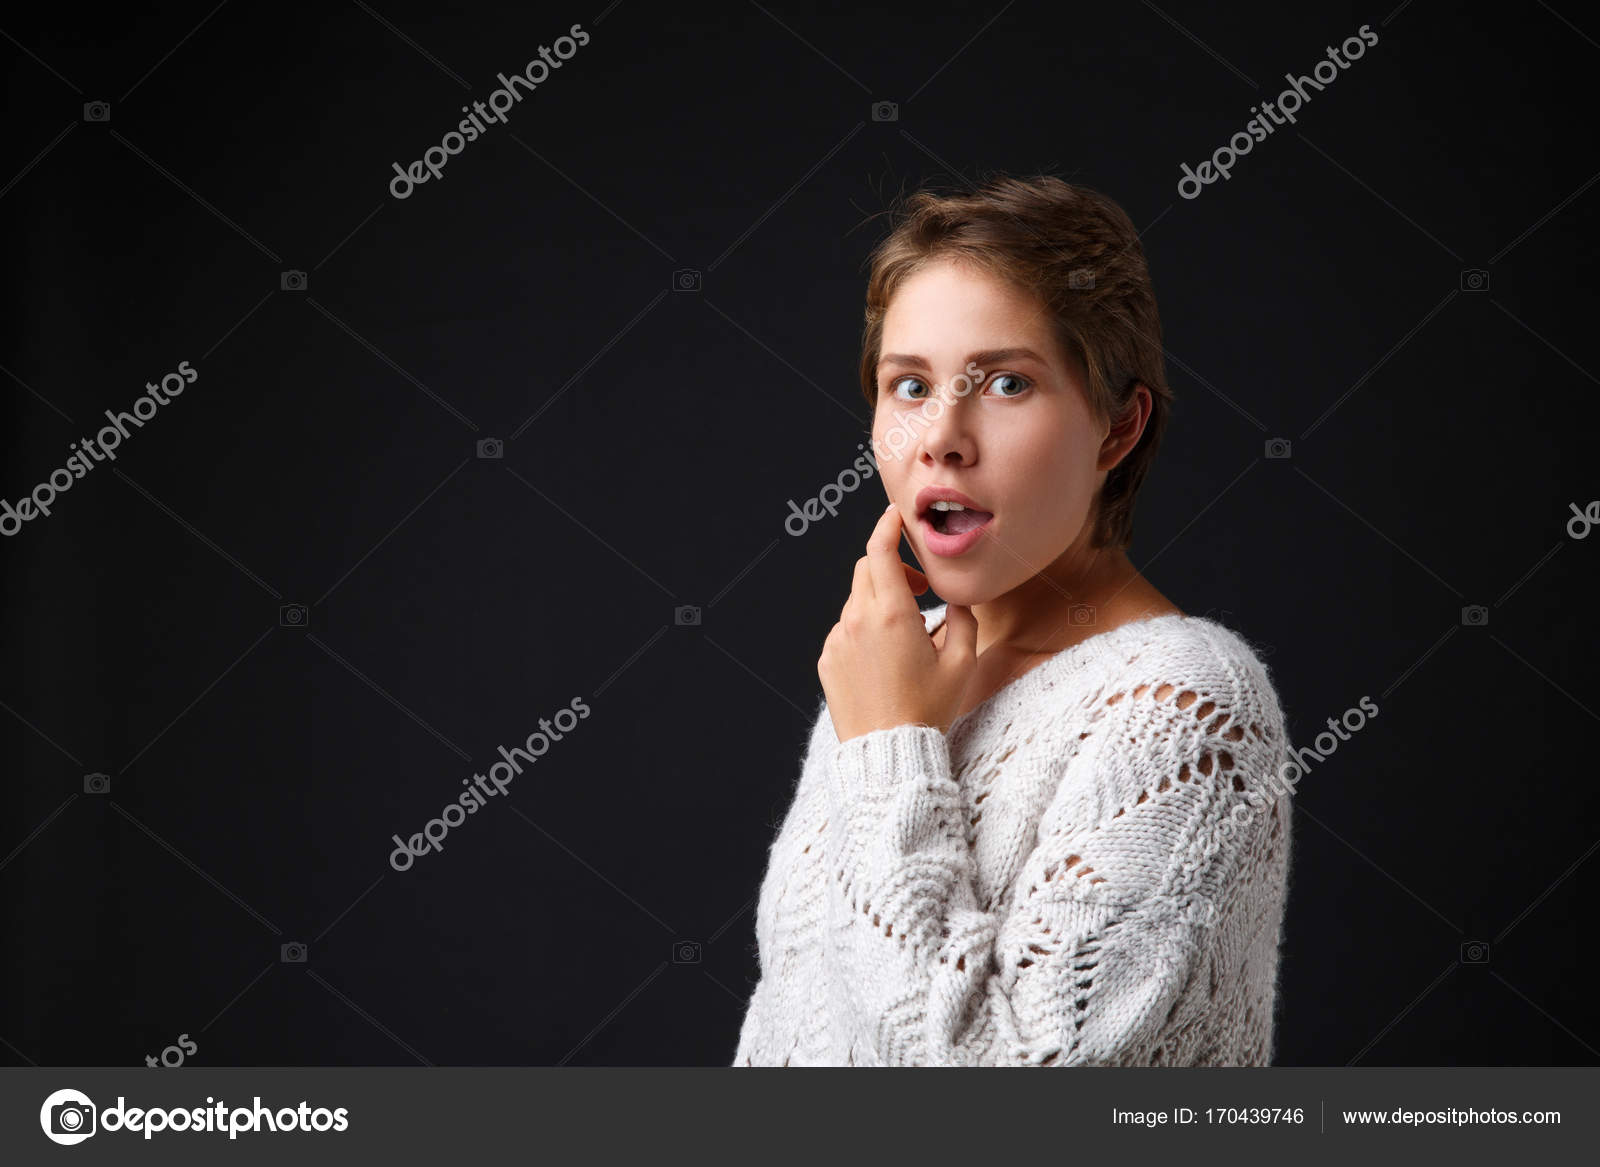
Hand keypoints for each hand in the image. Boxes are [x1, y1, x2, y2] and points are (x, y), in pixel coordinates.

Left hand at [818, 503, 979, 741]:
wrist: (887, 752)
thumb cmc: (927, 709)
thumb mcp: (961, 662)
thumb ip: (962, 619)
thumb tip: (957, 599)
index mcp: (891, 614)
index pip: (881, 551)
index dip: (887, 526)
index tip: (895, 516)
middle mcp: (857, 620)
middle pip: (867, 569)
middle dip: (892, 568)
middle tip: (918, 590)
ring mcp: (837, 640)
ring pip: (856, 601)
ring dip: (879, 603)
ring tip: (905, 637)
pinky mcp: (827, 660)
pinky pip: (845, 630)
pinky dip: (864, 630)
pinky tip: (884, 660)